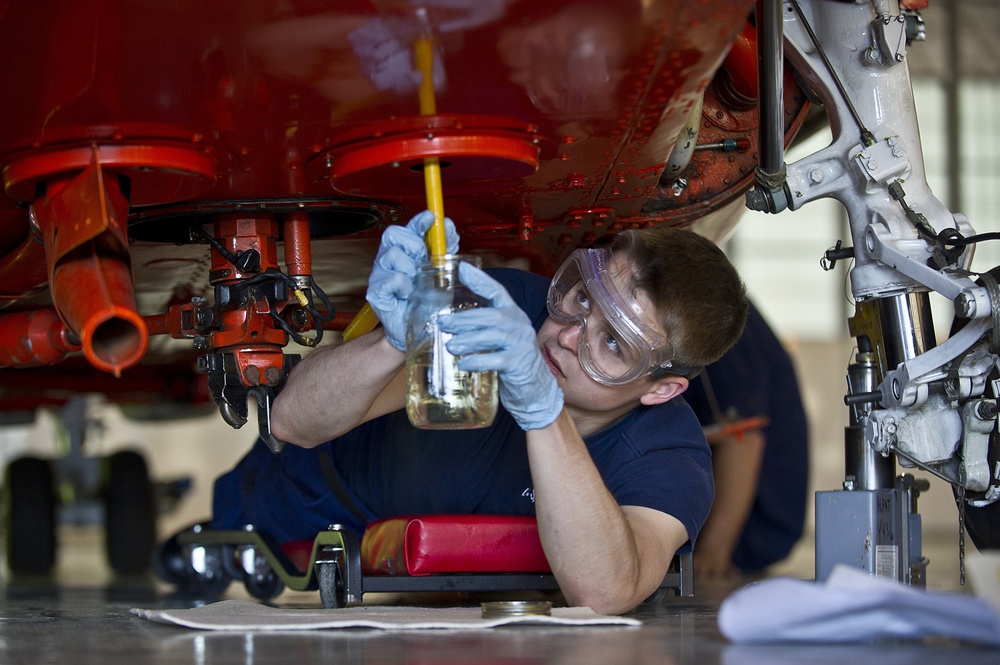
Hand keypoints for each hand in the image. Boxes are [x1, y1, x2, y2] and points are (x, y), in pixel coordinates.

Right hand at [366, 210, 458, 350]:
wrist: (418, 330)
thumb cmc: (427, 301)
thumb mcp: (442, 272)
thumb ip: (446, 249)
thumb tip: (449, 227)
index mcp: (404, 252)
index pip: (408, 228)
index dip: (418, 220)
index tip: (431, 217)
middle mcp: (389, 259)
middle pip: (393, 234)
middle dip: (413, 245)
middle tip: (423, 262)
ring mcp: (380, 274)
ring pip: (393, 255)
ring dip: (411, 269)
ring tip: (416, 285)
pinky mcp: (376, 291)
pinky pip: (393, 279)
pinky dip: (405, 287)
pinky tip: (408, 296)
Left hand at [440, 263, 563, 429]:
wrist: (534, 388)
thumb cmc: (511, 360)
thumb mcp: (498, 338)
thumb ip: (481, 328)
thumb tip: (447, 322)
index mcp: (512, 314)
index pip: (497, 291)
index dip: (480, 279)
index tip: (461, 268)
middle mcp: (519, 324)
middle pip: (491, 315)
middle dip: (465, 318)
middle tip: (443, 322)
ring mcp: (521, 343)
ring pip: (494, 336)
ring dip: (469, 339)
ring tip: (450, 345)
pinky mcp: (520, 363)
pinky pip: (497, 359)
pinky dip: (478, 361)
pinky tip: (464, 364)